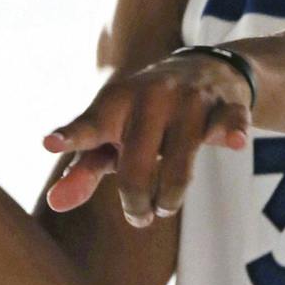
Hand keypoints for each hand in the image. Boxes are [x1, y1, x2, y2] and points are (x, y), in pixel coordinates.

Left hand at [43, 50, 252, 225]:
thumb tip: (54, 204)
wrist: (205, 68)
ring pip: (180, 164)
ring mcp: (190, 99)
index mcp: (115, 103)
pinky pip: (229, 123)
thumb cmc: (144, 115)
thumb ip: (84, 170)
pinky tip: (235, 142)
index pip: (90, 126)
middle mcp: (150, 96)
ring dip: (171, 197)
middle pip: (137, 166)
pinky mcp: (226, 105)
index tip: (49, 143)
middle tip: (139, 217)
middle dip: (136, 202)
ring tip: (165, 205)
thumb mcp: (112, 136)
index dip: (71, 136)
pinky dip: (232, 133)